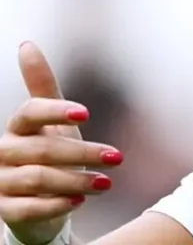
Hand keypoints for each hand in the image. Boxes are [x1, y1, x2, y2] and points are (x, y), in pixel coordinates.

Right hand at [0, 43, 123, 244]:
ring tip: (107, 183)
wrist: (36, 198)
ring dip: (76, 180)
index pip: (30, 112)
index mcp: (17, 127)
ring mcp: (1, 182)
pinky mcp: (6, 210)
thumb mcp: (51, 121)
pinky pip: (27, 208)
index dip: (55, 110)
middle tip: (118, 157)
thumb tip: (27, 45)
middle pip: (42, 149)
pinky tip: (80, 201)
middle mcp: (4, 152)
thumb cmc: (47, 153)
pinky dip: (56, 205)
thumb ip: (41, 86)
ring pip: (37, 179)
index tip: (87, 112)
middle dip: (82, 153)